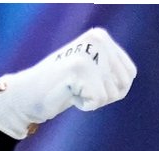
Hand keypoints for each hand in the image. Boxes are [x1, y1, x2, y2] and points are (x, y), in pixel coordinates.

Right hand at [0, 27, 136, 139]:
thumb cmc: (63, 86)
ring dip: (93, 99)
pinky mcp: (79, 68)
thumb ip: (112, 69)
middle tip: (80, 87)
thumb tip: (130, 76)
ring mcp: (88, 52)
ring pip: (111, 94)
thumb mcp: (92, 71)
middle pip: (123, 85)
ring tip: (73, 88)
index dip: (113, 88)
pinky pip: (98, 100)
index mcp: (101, 37)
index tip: (89, 83)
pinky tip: (69, 93)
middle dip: (104, 95)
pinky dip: (85, 104)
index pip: (129, 74)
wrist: (28, 94)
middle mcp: (97, 39)